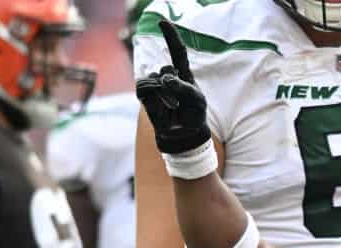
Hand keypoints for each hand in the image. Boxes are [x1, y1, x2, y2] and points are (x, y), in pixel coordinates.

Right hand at [135, 18, 210, 153]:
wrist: (183, 133)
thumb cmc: (193, 114)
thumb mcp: (197, 101)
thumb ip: (184, 88)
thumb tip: (164, 79)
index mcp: (183, 73)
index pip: (177, 51)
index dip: (170, 35)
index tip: (162, 21)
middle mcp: (167, 75)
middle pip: (165, 68)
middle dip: (174, 85)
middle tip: (181, 103)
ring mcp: (155, 84)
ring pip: (153, 79)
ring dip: (164, 95)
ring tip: (173, 107)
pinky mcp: (145, 95)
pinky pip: (143, 88)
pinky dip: (153, 98)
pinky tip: (162, 108)